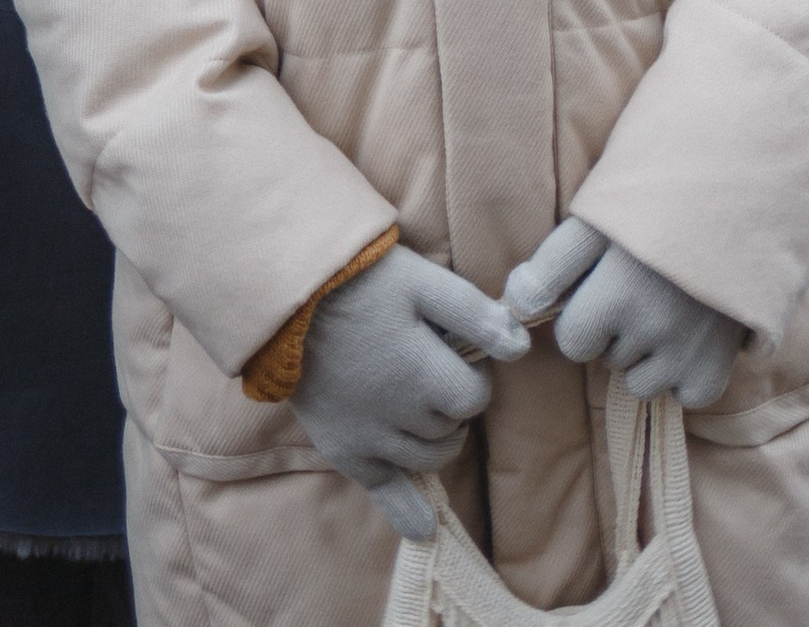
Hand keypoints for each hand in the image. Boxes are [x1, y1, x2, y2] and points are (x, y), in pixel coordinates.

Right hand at [292, 244, 528, 543]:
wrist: (288, 296)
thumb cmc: (360, 282)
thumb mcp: (422, 281)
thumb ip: (474, 314)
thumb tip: (520, 347)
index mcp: (423, 373)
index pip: (475, 397)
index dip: (473, 374)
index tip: (455, 349)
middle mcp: (399, 416)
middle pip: (452, 427)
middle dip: (452, 402)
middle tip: (430, 367)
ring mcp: (370, 438)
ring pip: (428, 459)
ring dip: (436, 438)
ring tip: (421, 405)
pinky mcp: (343, 449)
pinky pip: (384, 492)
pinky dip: (406, 512)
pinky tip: (424, 527)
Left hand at [502, 216, 744, 410]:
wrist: (737, 199)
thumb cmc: (656, 205)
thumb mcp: (596, 220)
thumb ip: (551, 265)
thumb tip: (514, 306)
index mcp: (614, 295)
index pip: (572, 343)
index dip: (582, 315)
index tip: (602, 288)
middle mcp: (650, 333)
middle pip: (608, 360)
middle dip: (616, 331)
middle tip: (642, 288)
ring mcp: (686, 355)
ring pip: (642, 383)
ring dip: (647, 355)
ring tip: (667, 307)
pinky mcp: (717, 369)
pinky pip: (684, 396)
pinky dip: (685, 374)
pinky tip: (691, 334)